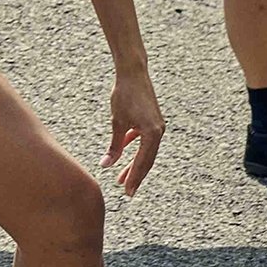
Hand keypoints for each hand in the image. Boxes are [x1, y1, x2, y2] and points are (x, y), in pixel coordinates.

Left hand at [103, 66, 165, 196]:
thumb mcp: (117, 122)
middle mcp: (159, 132)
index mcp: (153, 133)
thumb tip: (107, 165)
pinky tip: (122, 155)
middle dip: (136, 175)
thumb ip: (114, 145)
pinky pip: (144, 141)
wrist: (133, 74)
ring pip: (145, 152)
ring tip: (122, 178)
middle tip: (127, 191)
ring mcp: (157, 127)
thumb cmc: (124, 96)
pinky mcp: (152, 122)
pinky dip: (134, 148)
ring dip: (134, 164)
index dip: (135, 177)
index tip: (128, 192)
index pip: (143, 162)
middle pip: (147, 160)